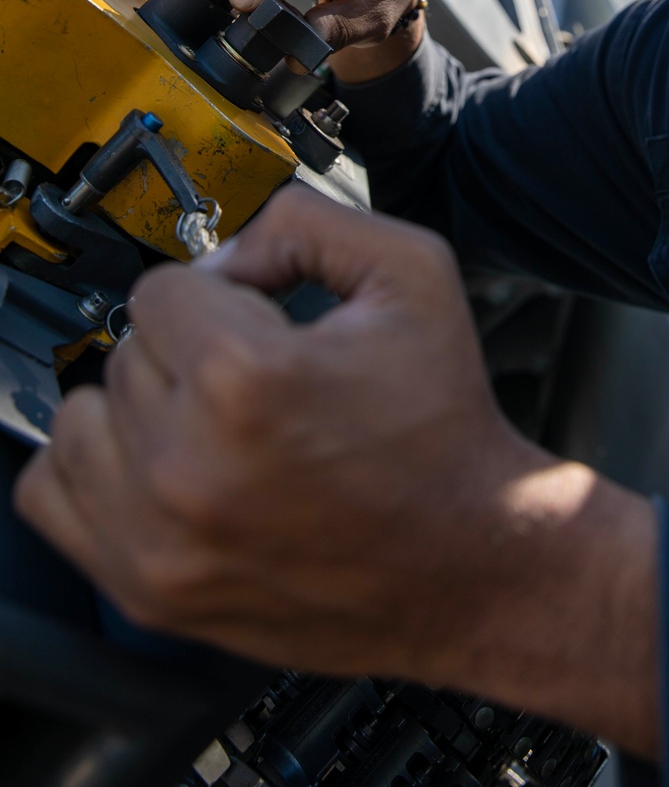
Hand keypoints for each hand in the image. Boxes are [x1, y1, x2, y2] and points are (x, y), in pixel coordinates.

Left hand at [14, 188, 657, 756]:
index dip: (220, 292)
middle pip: (126, 349)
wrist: (470, 560)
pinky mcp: (149, 590)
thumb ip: (306, 222)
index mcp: (247, 378)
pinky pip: (53, 496)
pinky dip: (98, 470)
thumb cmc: (443, 430)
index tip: (261, 319)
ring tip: (211, 421)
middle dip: (188, 348)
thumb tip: (225, 252)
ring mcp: (160, 538)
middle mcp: (188, 465)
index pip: (164, 288)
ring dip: (139, 406)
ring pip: (85, 416)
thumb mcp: (412, 273)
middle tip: (257, 378)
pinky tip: (163, 465)